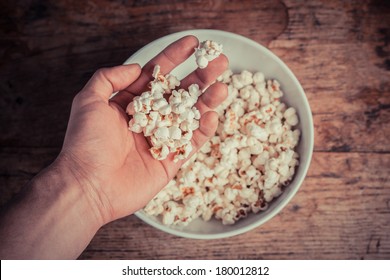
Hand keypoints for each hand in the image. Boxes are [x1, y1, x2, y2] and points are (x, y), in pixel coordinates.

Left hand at [59, 35, 227, 224]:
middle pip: (180, 93)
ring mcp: (161, 139)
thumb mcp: (89, 100)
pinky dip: (204, 130)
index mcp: (131, 103)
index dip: (175, 57)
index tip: (193, 43)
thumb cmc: (86, 143)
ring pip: (190, 116)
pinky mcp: (171, 160)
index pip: (157, 75)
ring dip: (207, 101)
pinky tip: (212, 115)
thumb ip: (109, 78)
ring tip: (223, 87)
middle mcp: (149, 119)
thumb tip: (137, 68)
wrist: (89, 186)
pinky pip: (192, 143)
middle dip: (200, 76)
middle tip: (219, 61)